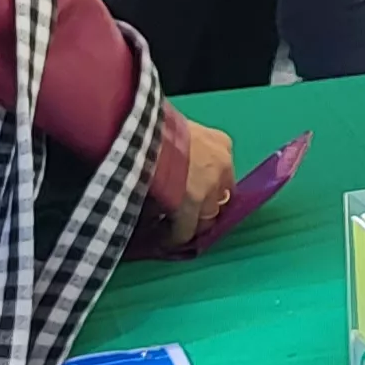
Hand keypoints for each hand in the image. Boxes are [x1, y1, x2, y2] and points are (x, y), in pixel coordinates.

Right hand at [156, 112, 237, 246]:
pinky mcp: (190, 207)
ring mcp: (208, 188)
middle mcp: (222, 166)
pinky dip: (175, 236)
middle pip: (219, 197)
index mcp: (221, 144)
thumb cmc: (155, 126)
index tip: (195, 191)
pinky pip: (185, 231)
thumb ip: (187, 147)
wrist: (141, 132)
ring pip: (205, 216)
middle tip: (186, 211)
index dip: (208, 185)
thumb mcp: (179, 130)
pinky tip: (165, 238)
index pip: (223, 173)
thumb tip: (177, 163)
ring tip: (174, 224)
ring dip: (191, 221)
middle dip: (203, 206)